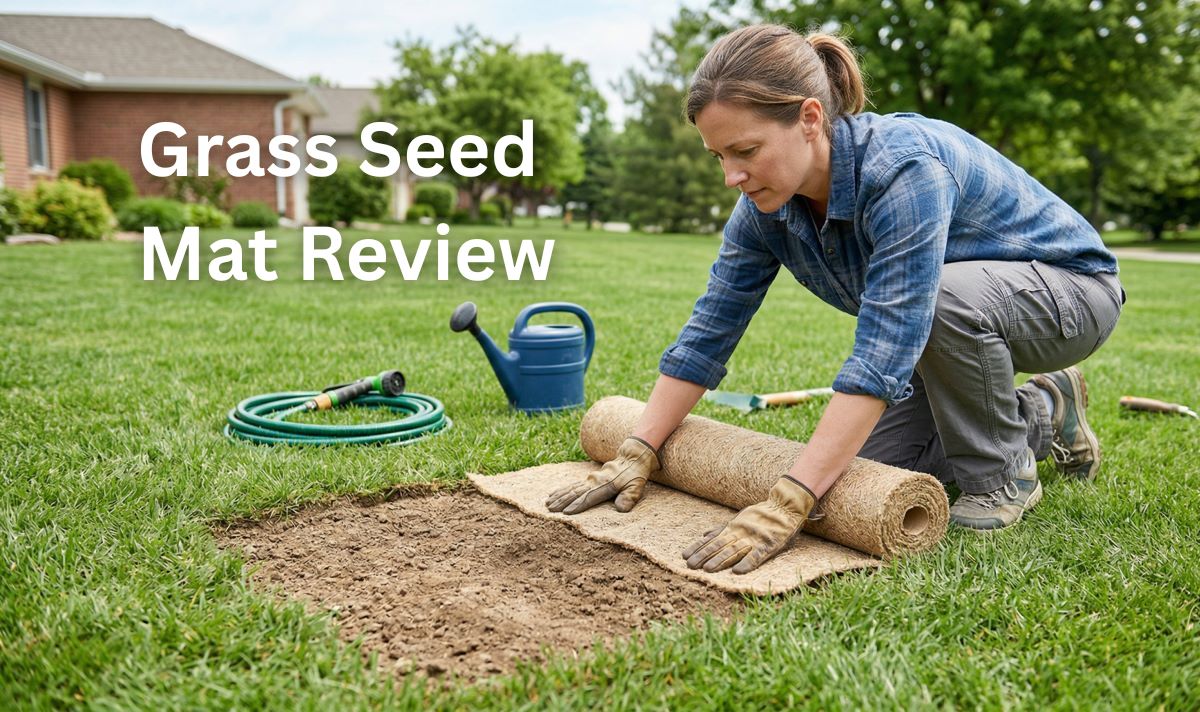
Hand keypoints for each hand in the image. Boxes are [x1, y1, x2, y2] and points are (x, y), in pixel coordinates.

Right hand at [546, 436, 660, 513]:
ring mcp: (590, 479)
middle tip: (550, 510)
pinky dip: (562, 490)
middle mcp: (594, 481)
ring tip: (547, 504)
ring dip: (559, 496)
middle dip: (562, 502)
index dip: (577, 505)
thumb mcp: (636, 487)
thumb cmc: (635, 475)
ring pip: (571, 488)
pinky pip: (573, 485)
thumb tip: (621, 509)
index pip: (589, 497)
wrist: (631, 458)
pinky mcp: (589, 479)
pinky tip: (553, 494)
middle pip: (575, 493)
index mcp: (605, 485)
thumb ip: (629, 497)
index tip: (566, 513)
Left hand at [682, 476, 815, 574]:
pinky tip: (737, 571)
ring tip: (707, 569)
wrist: (784, 507)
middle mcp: (739, 534)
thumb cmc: (761, 516)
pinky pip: (757, 556)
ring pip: (734, 551)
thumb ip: (722, 528)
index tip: (684, 555)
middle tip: (690, 565)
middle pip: (718, 546)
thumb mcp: (738, 520)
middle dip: (704, 556)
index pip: (711, 540)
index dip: (698, 548)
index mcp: (732, 528)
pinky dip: (747, 563)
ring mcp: (753, 539)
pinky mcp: (768, 545)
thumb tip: (704, 534)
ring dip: (720, 560)